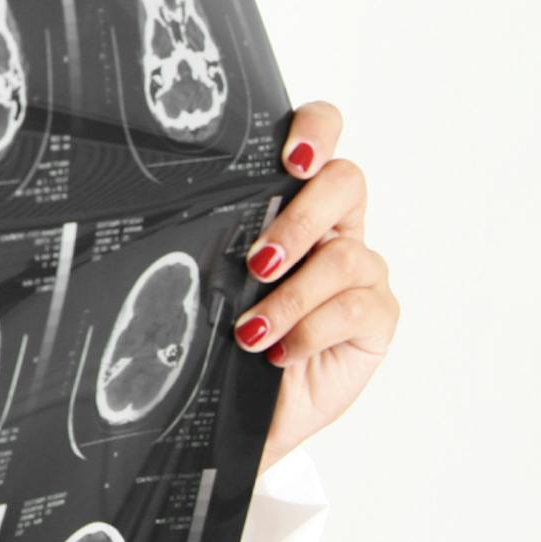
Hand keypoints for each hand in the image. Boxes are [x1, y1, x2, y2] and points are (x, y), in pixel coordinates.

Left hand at [234, 100, 395, 474]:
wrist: (239, 412)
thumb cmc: (222, 340)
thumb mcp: (207, 282)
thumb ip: (209, 240)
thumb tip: (162, 212)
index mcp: (294, 203)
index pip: (322, 135)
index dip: (318, 130)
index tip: (291, 158)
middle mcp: (335, 229)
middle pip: (347, 182)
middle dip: (301, 219)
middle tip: (258, 263)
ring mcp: (362, 273)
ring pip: (345, 256)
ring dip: (292, 296)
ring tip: (252, 331)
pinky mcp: (378, 317)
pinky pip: (358, 308)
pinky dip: (311, 331)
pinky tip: (281, 351)